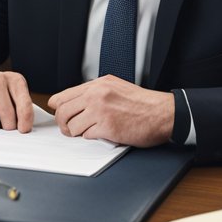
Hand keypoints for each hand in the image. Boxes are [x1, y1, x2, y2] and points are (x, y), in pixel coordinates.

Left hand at [48, 76, 173, 146]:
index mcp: (97, 85)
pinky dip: (91, 137)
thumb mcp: (116, 87)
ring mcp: (101, 111)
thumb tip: (73, 102)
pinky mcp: (107, 127)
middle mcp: (96, 95)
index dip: (58, 108)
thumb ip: (94, 92)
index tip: (61, 115)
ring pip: (71, 126)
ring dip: (76, 132)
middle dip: (63, 124)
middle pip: (62, 112)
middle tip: (69, 129)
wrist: (162, 113)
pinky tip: (101, 134)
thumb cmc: (142, 103)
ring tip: (85, 132)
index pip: (63, 96)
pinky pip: (86, 136)